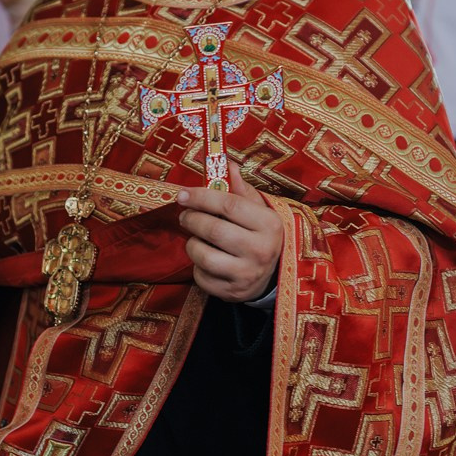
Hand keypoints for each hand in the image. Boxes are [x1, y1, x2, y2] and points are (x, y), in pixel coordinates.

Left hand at [177, 160, 285, 302]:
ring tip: (195, 238)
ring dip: (191, 244)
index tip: (183, 194)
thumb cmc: (259, 235)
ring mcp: (247, 274)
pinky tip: (205, 260)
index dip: (201, 197)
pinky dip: (196, 267)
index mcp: (269, 224)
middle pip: (214, 229)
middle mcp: (261, 250)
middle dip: (192, 219)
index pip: (229, 204)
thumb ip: (240, 188)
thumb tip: (226, 162)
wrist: (273, 276)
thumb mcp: (257, 210)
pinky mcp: (232, 293)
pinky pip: (201, 277)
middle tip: (185, 216)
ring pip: (203, 255)